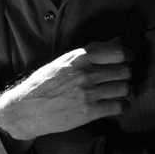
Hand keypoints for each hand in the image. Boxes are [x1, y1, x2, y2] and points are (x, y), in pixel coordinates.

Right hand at [0, 40, 131, 144]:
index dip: (127, 56)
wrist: (27, 109)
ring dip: (123, 90)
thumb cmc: (45, 83)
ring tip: (116, 92)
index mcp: (79, 57)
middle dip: (125, 74)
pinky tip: (116, 105)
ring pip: (124, 88)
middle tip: (120, 78)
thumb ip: (92, 51)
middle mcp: (85, 74)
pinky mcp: (89, 112)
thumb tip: (118, 40)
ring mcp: (88, 93)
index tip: (127, 60)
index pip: (117, 52)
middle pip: (125, 71)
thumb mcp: (65, 61)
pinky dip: (122, 106)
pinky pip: (120, 106)